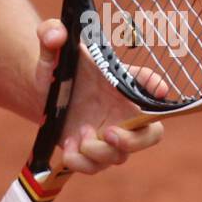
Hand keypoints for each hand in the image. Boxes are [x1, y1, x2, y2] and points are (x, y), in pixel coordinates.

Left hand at [32, 19, 167, 175]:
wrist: (41, 90)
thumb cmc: (59, 66)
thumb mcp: (52, 47)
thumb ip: (50, 33)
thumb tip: (55, 34)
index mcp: (122, 86)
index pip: (150, 85)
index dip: (157, 87)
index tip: (159, 91)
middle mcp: (122, 113)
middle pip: (151, 135)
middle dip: (134, 141)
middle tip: (110, 133)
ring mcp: (108, 136)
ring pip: (119, 157)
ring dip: (98, 151)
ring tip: (80, 132)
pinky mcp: (90, 153)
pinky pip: (93, 167)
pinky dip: (80, 161)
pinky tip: (68, 147)